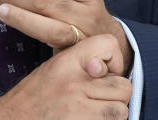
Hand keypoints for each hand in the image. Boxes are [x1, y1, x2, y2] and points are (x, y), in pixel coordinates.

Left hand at [0, 0, 133, 74]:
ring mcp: (82, 29)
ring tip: (0, 7)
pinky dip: (24, 23)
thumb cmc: (80, 14)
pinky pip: (45, 33)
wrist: (101, 49)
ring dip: (16, 8)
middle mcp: (88, 7)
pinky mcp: (72, 46)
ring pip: (44, 12)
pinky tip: (9, 18)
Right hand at [0, 34, 130, 119]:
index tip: (105, 73)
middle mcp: (74, 82)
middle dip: (115, 95)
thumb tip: (110, 68)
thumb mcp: (55, 69)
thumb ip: (82, 64)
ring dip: (112, 114)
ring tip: (93, 113)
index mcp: (67, 61)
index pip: (110, 44)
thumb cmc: (33, 98)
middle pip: (123, 86)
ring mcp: (78, 108)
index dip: (115, 61)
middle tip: (97, 99)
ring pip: (121, 110)